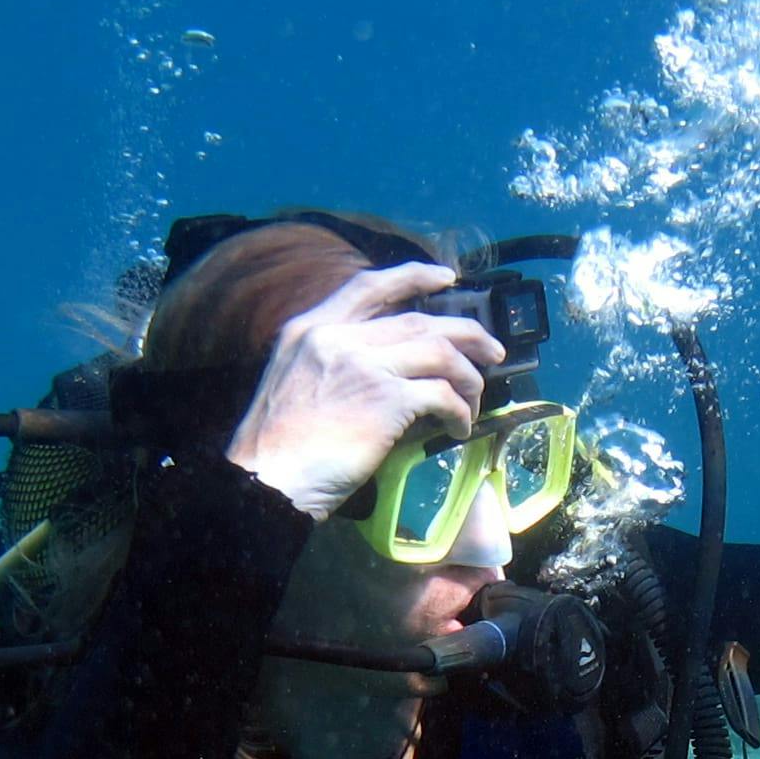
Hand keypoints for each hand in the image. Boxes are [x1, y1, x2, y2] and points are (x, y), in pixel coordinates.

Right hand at [226, 262, 503, 519]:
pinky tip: (457, 429)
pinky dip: (458, 412)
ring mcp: (363, 364)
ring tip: (475, 400)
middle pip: (419, 320)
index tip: (446, 278)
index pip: (370, 286)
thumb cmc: (276, 448)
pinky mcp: (386, 399)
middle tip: (492, 351)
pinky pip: (442, 395)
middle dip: (465, 332)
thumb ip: (331, 362)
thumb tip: (388, 371)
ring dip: (467, 377)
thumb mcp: (292, 382)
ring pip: (439, 352)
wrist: (267, 481)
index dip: (413, 277)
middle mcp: (337, 336)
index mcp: (309, 328)